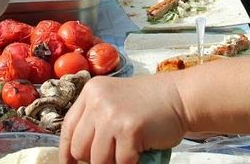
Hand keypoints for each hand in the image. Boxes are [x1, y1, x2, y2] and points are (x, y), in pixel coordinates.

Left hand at [60, 75, 188, 163]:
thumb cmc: (151, 102)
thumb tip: (78, 153)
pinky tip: (140, 154)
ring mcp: (112, 115)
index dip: (67, 152)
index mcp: (91, 92)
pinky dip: (131, 163)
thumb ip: (96, 118)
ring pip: (97, 159)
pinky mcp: (129, 129)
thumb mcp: (116, 100)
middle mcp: (98, 101)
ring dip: (113, 163)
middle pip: (79, 147)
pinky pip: (121, 162)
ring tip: (127, 155)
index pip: (68, 128)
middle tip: (111, 158)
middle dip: (93, 160)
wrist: (181, 97)